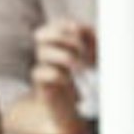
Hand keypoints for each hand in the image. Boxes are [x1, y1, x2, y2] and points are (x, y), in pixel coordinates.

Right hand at [25, 19, 95, 133]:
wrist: (73, 108)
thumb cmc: (85, 80)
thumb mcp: (93, 59)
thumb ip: (91, 42)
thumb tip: (86, 29)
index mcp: (58, 43)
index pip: (55, 25)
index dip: (65, 25)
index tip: (79, 29)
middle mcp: (46, 52)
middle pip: (42, 35)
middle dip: (63, 38)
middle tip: (81, 49)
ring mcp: (42, 67)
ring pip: (42, 52)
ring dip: (64, 56)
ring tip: (79, 66)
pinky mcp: (40, 84)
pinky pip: (39, 72)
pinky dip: (55, 74)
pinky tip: (67, 79)